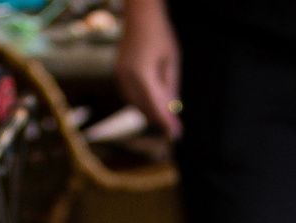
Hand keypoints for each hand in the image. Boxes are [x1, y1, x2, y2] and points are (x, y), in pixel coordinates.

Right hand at [117, 0, 182, 138]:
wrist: (140, 15)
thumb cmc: (160, 35)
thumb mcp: (172, 62)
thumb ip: (171, 87)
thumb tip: (171, 111)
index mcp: (142, 75)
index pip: (156, 106)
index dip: (166, 122)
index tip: (176, 134)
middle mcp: (128, 78)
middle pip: (145, 108)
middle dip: (160, 120)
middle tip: (174, 130)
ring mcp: (120, 75)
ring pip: (136, 104)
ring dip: (150, 113)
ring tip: (166, 120)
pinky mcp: (118, 72)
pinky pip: (130, 96)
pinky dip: (142, 104)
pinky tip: (153, 107)